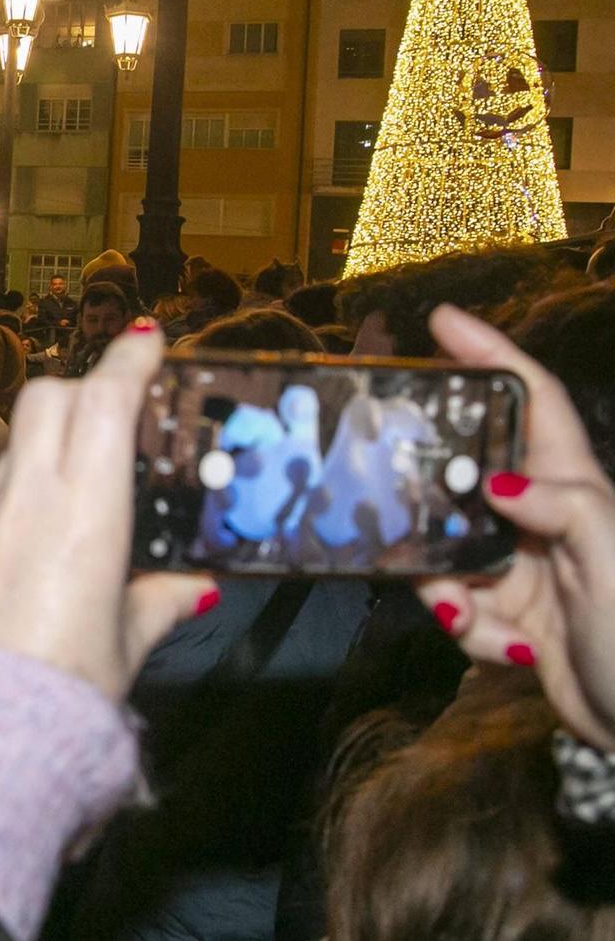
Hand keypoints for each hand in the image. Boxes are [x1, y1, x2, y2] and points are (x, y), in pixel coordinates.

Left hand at [0, 319, 214, 699]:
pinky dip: (13, 513)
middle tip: (113, 410)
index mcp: (84, 515)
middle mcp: (24, 504)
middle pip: (47, 400)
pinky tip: (31, 558)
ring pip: (12, 455)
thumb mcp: (129, 647)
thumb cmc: (69, 696)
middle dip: (82, 390)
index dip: (125, 363)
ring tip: (78, 495)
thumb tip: (192, 586)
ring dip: (46, 454)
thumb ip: (158, 603)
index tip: (144, 340)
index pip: (103, 405)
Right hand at [418, 304, 614, 749]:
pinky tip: (497, 648)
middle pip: (465, 470)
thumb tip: (494, 481)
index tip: (440, 322)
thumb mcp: (611, 559)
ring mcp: (519, 565)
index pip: (533, 402)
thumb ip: (561, 508)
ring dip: (439, 580)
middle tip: (379, 482)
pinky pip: (454, 603)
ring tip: (456, 610)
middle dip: (424, 486)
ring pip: (443, 545)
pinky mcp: (504, 614)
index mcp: (574, 488)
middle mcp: (541, 517)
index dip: (491, 355)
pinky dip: (463, 626)